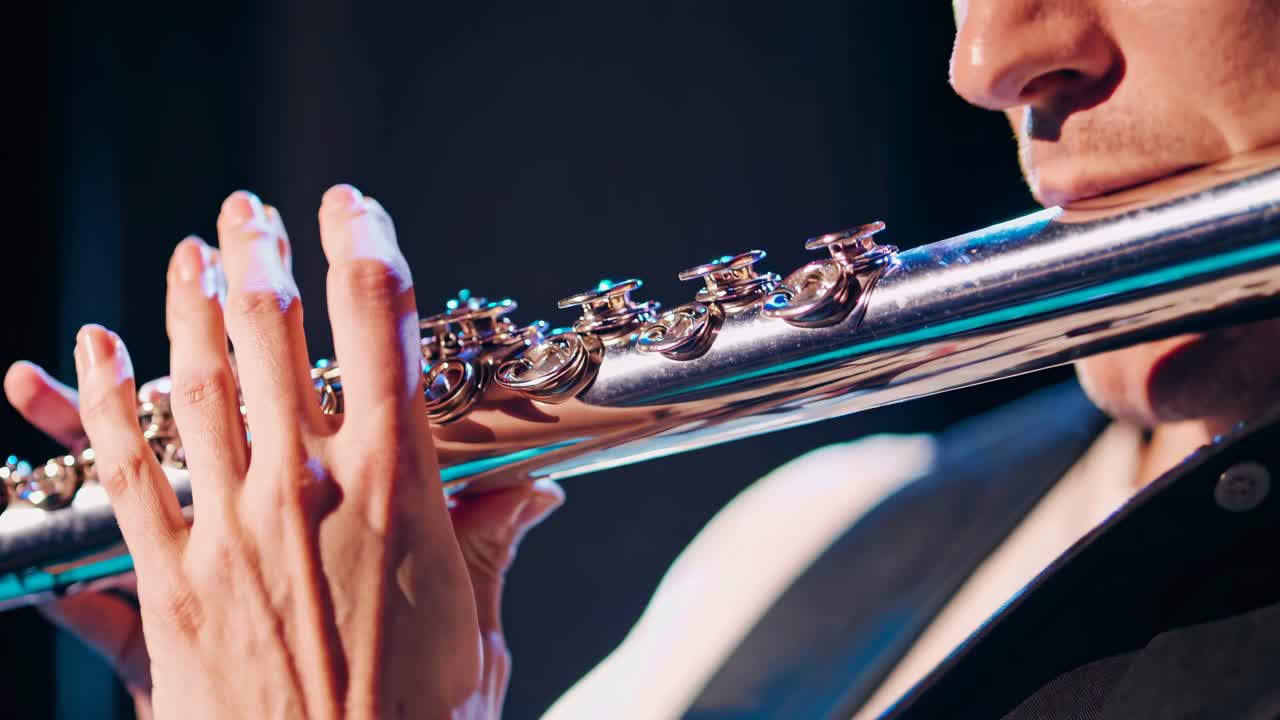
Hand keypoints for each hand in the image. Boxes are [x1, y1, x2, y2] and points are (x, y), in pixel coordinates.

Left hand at [6, 185, 560, 718]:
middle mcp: (309, 491)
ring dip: (190, 302)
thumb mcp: (477, 633)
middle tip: (252, 210)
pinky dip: (99, 399)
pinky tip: (91, 345)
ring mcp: (232, 530)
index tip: (354, 208)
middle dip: (262, 254)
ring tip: (192, 248)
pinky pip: (125, 469)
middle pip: (277, 334)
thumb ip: (494, 546)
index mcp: (399, 493)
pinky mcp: (173, 579)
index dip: (367, 247)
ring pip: (199, 383)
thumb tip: (539, 493)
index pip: (386, 330)